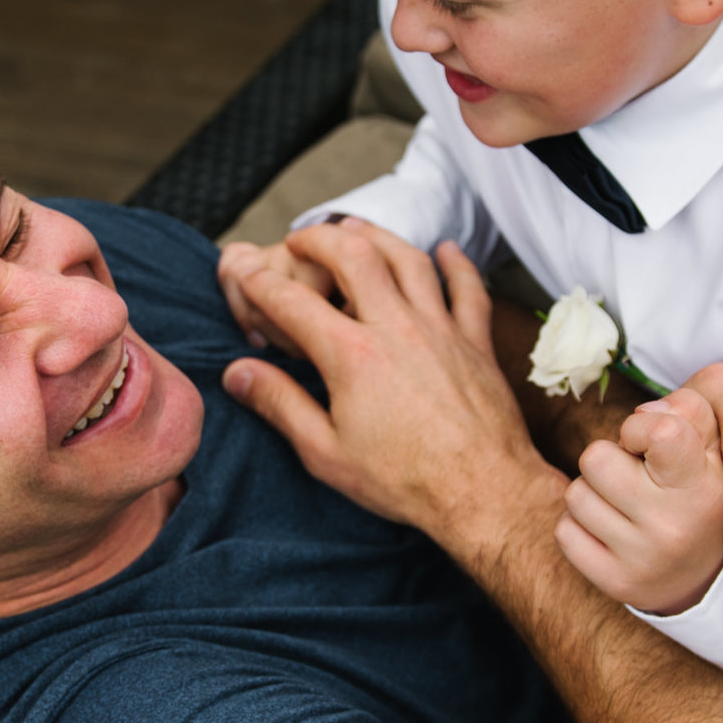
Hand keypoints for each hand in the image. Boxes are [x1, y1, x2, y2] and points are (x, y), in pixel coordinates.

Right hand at [222, 219, 560, 550]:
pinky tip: (447, 250)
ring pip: (409, 259)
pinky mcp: (475, 342)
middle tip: (301, 239)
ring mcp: (440, 329)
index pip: (293, 301)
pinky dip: (457, 264)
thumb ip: (280, 405)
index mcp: (352, 356)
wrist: (484, 492)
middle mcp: (396, 328)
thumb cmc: (405, 482)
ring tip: (357, 230)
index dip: (260, 283)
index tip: (244, 273)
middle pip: (354, 255)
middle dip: (320, 238)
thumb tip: (238, 374)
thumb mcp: (326, 453)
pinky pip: (468, 288)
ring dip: (379, 236)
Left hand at [557, 391, 722, 615]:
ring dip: (593, 491)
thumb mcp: (713, 447)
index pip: (660, 432)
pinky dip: (580, 525)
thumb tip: (643, 410)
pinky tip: (611, 529)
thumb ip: (689, 411)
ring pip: (576, 495)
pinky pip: (565, 532)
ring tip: (625, 503)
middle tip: (634, 475)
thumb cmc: (701, 493)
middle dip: (609, 458)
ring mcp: (642, 560)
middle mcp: (672, 526)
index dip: (640, 426)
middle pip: (595, 459)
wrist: (705, 578)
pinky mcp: (615, 583)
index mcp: (701, 487)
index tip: (649, 441)